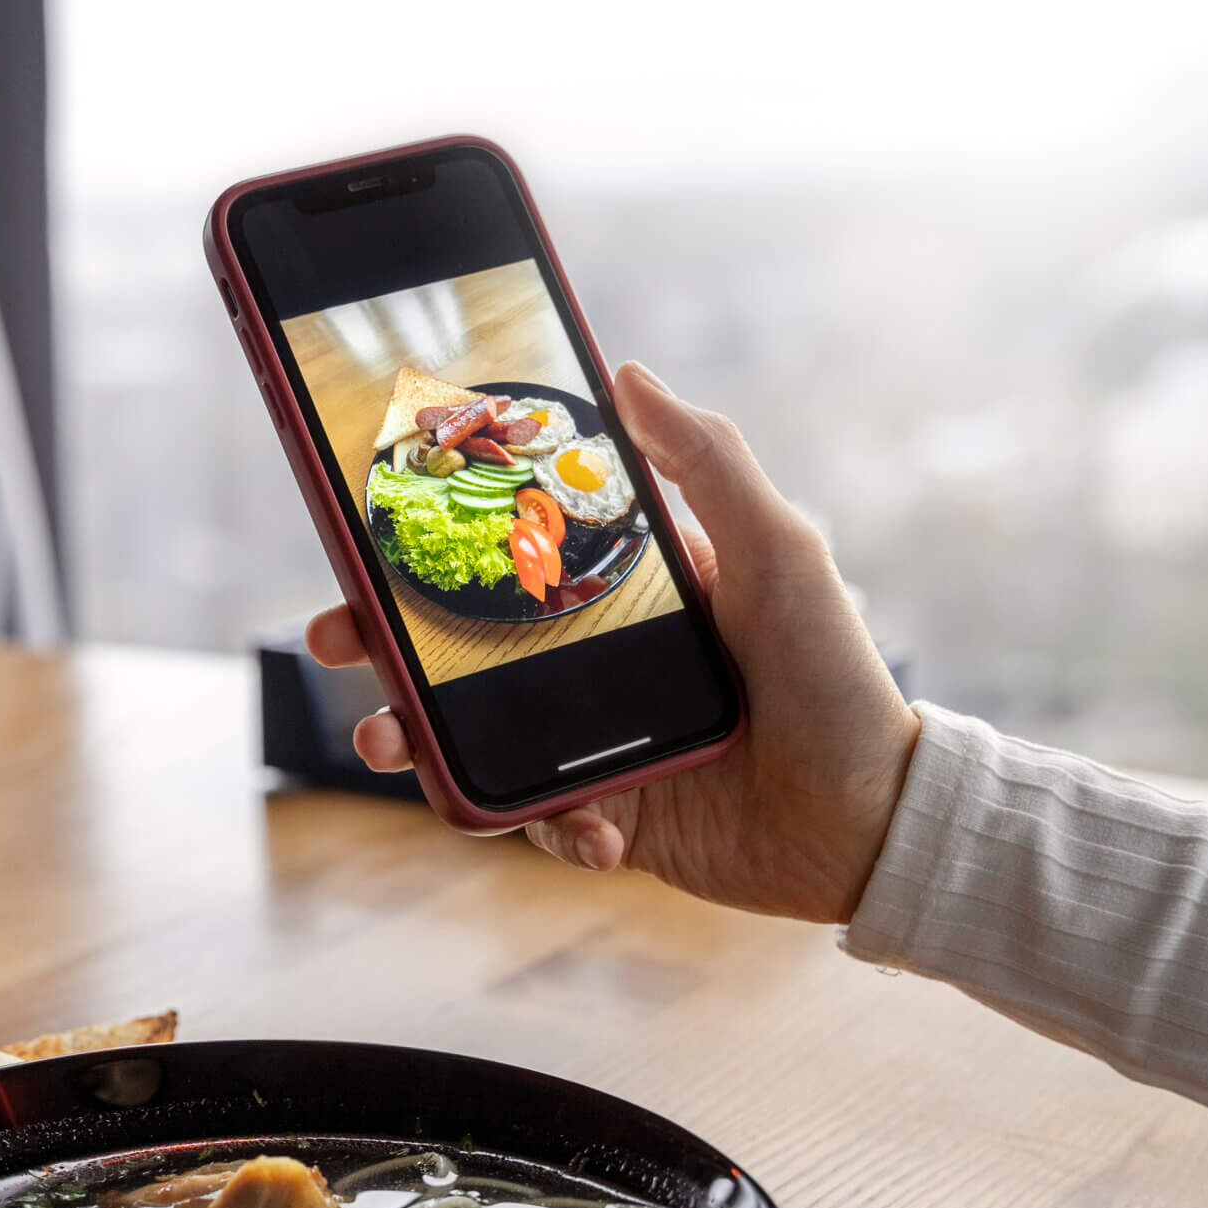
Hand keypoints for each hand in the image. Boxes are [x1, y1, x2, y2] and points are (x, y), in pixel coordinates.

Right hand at [309, 362, 920, 922]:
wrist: (871, 823)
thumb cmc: (836, 676)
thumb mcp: (781, 550)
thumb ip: (708, 462)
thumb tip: (628, 371)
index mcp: (623, 588)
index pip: (504, 553)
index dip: (427, 544)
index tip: (364, 531)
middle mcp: (594, 660)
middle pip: (457, 645)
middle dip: (382, 644)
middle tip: (336, 640)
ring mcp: (593, 741)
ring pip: (470, 735)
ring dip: (419, 742)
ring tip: (390, 747)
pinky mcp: (606, 815)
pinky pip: (534, 818)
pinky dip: (544, 826)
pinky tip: (596, 835)